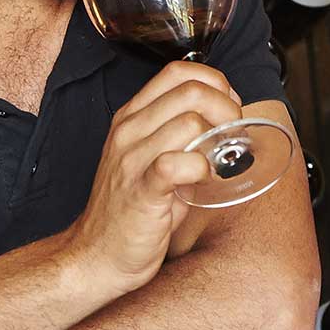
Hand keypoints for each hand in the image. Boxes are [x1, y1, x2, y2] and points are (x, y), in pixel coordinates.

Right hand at [63, 61, 243, 291]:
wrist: (96, 257)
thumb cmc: (130, 211)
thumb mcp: (150, 161)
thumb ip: (181, 138)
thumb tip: (227, 124)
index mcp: (132, 118)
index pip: (178, 72)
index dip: (215, 82)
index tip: (229, 106)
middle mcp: (129, 131)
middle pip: (191, 90)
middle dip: (226, 108)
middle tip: (233, 135)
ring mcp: (131, 159)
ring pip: (190, 122)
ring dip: (218, 139)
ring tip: (219, 160)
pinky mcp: (141, 190)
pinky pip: (177, 163)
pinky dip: (201, 167)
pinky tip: (204, 178)